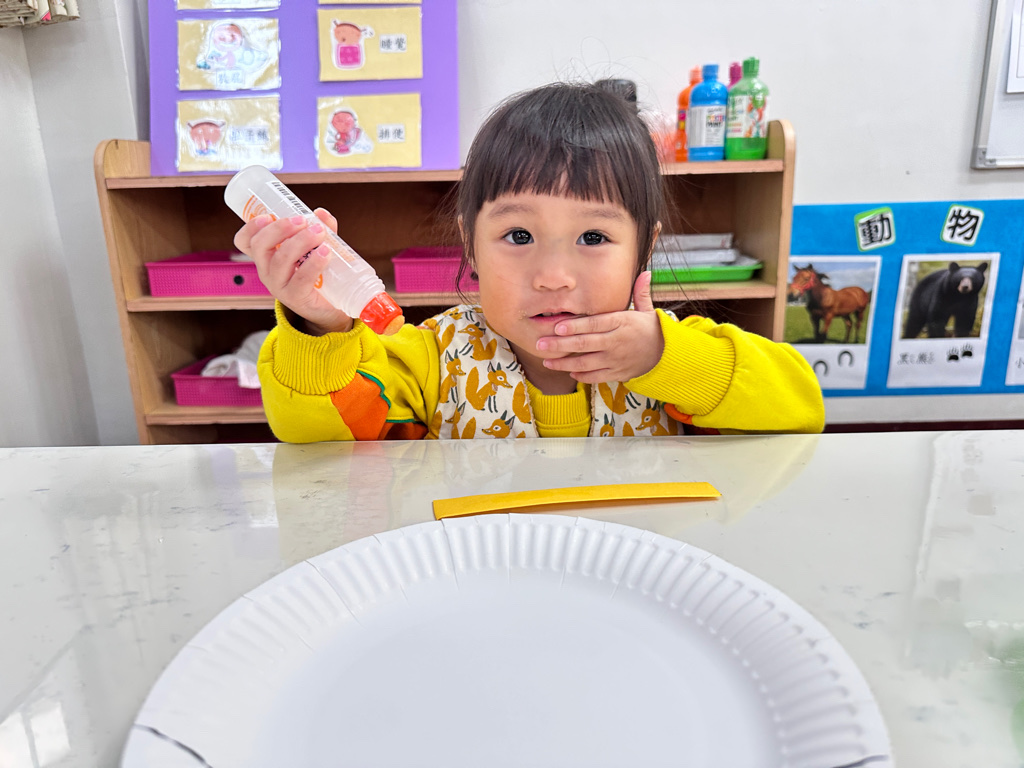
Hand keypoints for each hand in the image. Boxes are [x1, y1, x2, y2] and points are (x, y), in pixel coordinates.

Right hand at [233, 208, 352, 334]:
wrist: (329, 308)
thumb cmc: (318, 275)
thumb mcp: (316, 247)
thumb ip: (320, 229)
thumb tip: (321, 213)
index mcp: (267, 257)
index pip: (245, 242)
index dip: (250, 227)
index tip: (267, 215)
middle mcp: (267, 271)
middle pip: (261, 246)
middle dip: (280, 228)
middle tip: (302, 220)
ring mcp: (280, 285)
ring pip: (281, 260)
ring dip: (301, 242)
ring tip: (319, 232)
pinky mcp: (296, 298)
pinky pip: (301, 278)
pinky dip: (314, 263)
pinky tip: (326, 253)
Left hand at [536, 271, 663, 382]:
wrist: (667, 355)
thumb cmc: (651, 330)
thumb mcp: (647, 310)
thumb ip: (640, 293)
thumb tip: (646, 272)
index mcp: (622, 323)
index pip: (594, 323)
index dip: (575, 326)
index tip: (557, 327)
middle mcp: (617, 342)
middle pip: (585, 343)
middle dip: (560, 344)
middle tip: (540, 343)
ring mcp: (616, 360)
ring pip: (586, 363)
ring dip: (564, 363)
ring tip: (546, 361)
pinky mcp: (617, 373)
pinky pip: (596, 376)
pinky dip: (581, 375)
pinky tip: (568, 371)